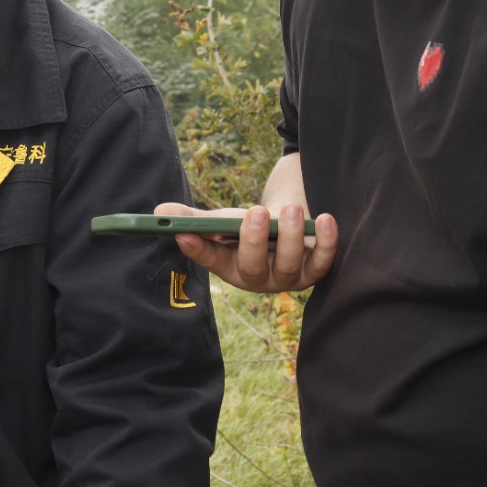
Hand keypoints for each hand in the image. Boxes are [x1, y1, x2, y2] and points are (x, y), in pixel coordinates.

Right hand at [153, 201, 337, 292]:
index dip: (197, 249)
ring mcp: (287, 277)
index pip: (209, 259)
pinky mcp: (315, 270)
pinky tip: (325, 219)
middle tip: (254, 211)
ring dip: (290, 236)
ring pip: (289, 264)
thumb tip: (160, 212)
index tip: (183, 234)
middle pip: (253, 268)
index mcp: (228, 266)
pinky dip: (327, 242)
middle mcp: (257, 278)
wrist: (286, 227)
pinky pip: (322, 261)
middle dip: (253, 241)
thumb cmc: (249, 226)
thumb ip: (194, 218)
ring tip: (290, 208)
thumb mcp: (222, 221)